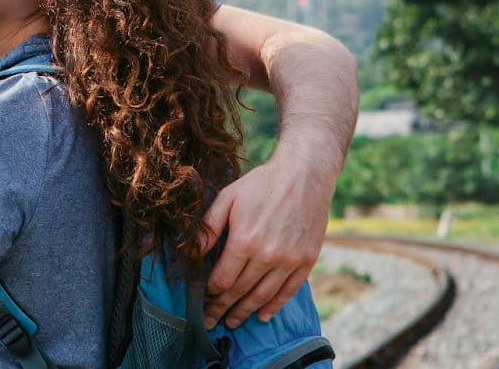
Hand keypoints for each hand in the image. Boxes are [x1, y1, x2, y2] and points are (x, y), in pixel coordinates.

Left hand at [197, 150, 333, 328]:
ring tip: (232, 322)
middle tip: (211, 322)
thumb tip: (192, 253)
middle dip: (222, 308)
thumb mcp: (227, 198)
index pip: (222, 280)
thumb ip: (208, 228)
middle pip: (240, 292)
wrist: (304, 176)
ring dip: (245, 312)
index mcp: (244, 242)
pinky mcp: (306, 261)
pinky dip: (274, 306)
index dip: (210, 292)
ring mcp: (289, 261)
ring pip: (263, 296)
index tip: (202, 298)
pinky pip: (288, 291)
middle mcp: (267, 257)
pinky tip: (263, 315)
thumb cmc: (261, 184)